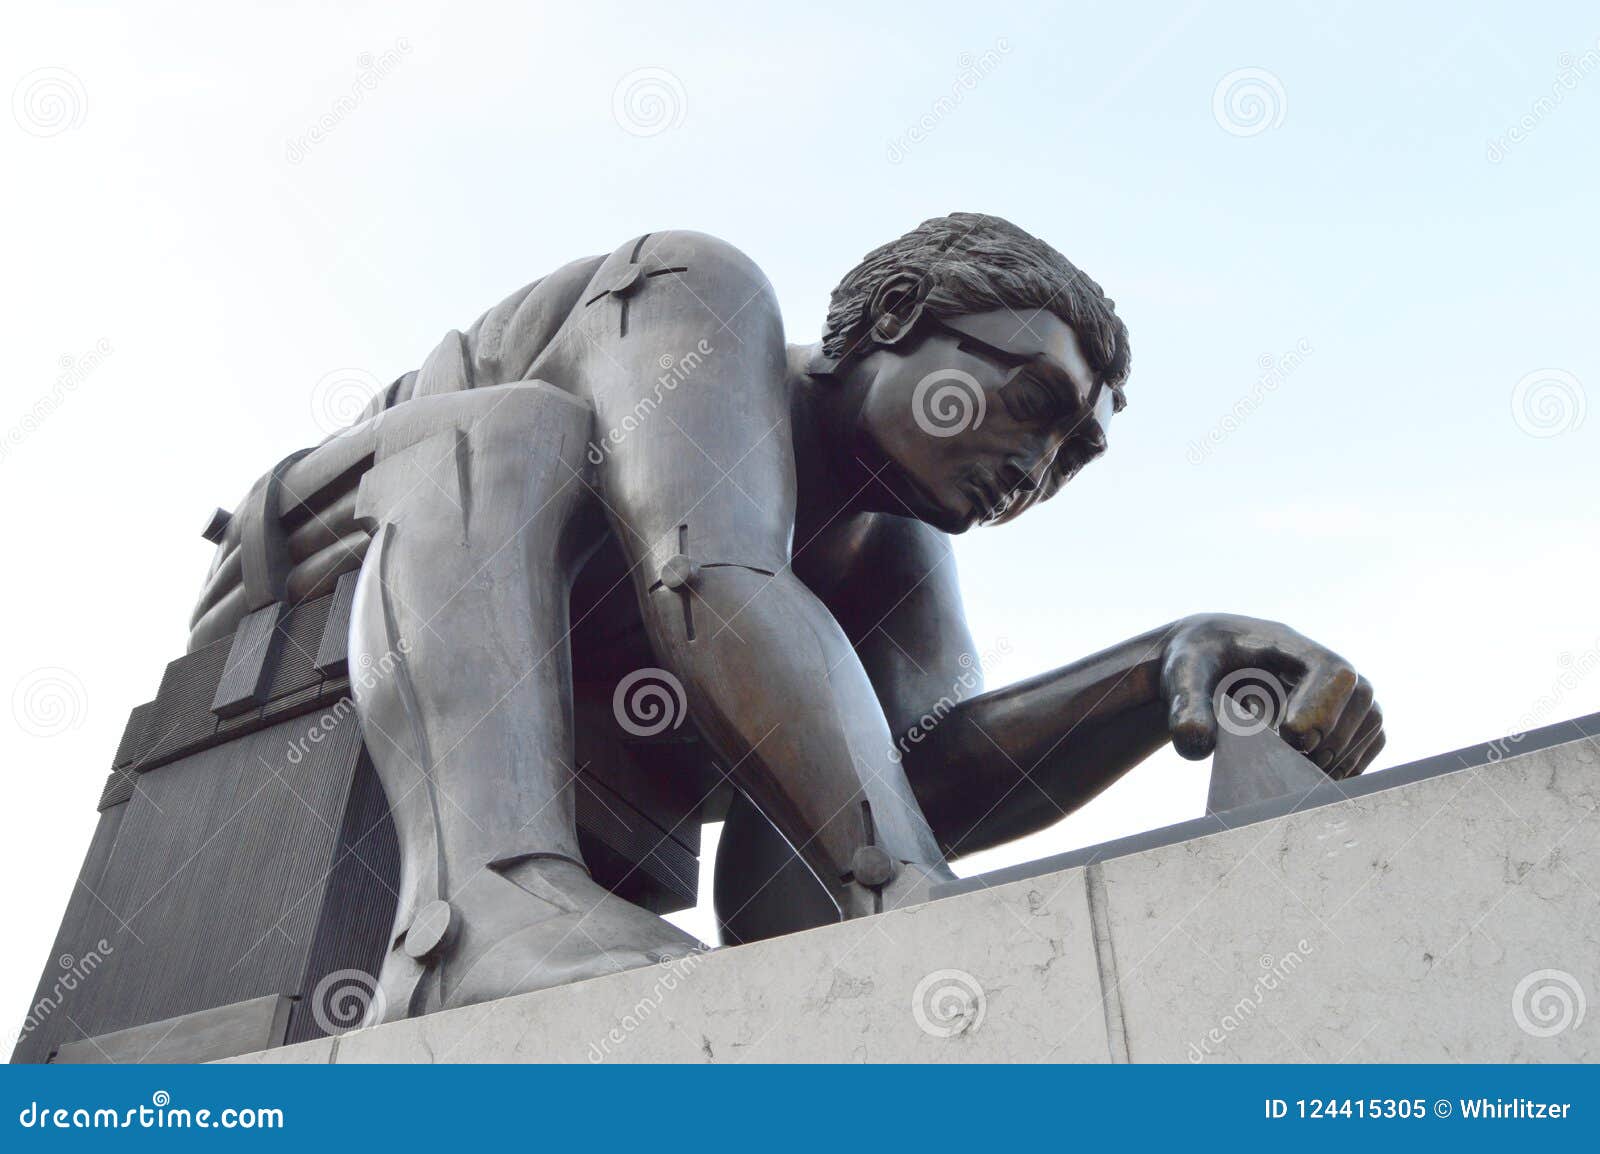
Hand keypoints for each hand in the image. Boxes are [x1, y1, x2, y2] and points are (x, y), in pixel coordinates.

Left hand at [1159, 613, 1384, 778]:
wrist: (1200, 662)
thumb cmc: (1193, 663)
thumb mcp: (1180, 676)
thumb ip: (1186, 706)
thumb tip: (1198, 745)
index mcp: (1283, 643)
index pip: (1331, 669)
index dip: (1322, 706)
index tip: (1291, 736)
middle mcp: (1316, 663)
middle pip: (1360, 693)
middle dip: (1334, 735)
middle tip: (1297, 762)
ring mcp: (1330, 687)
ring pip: (1369, 715)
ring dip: (1346, 751)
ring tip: (1306, 774)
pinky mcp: (1335, 712)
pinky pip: (1368, 735)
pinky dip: (1353, 760)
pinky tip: (1319, 778)